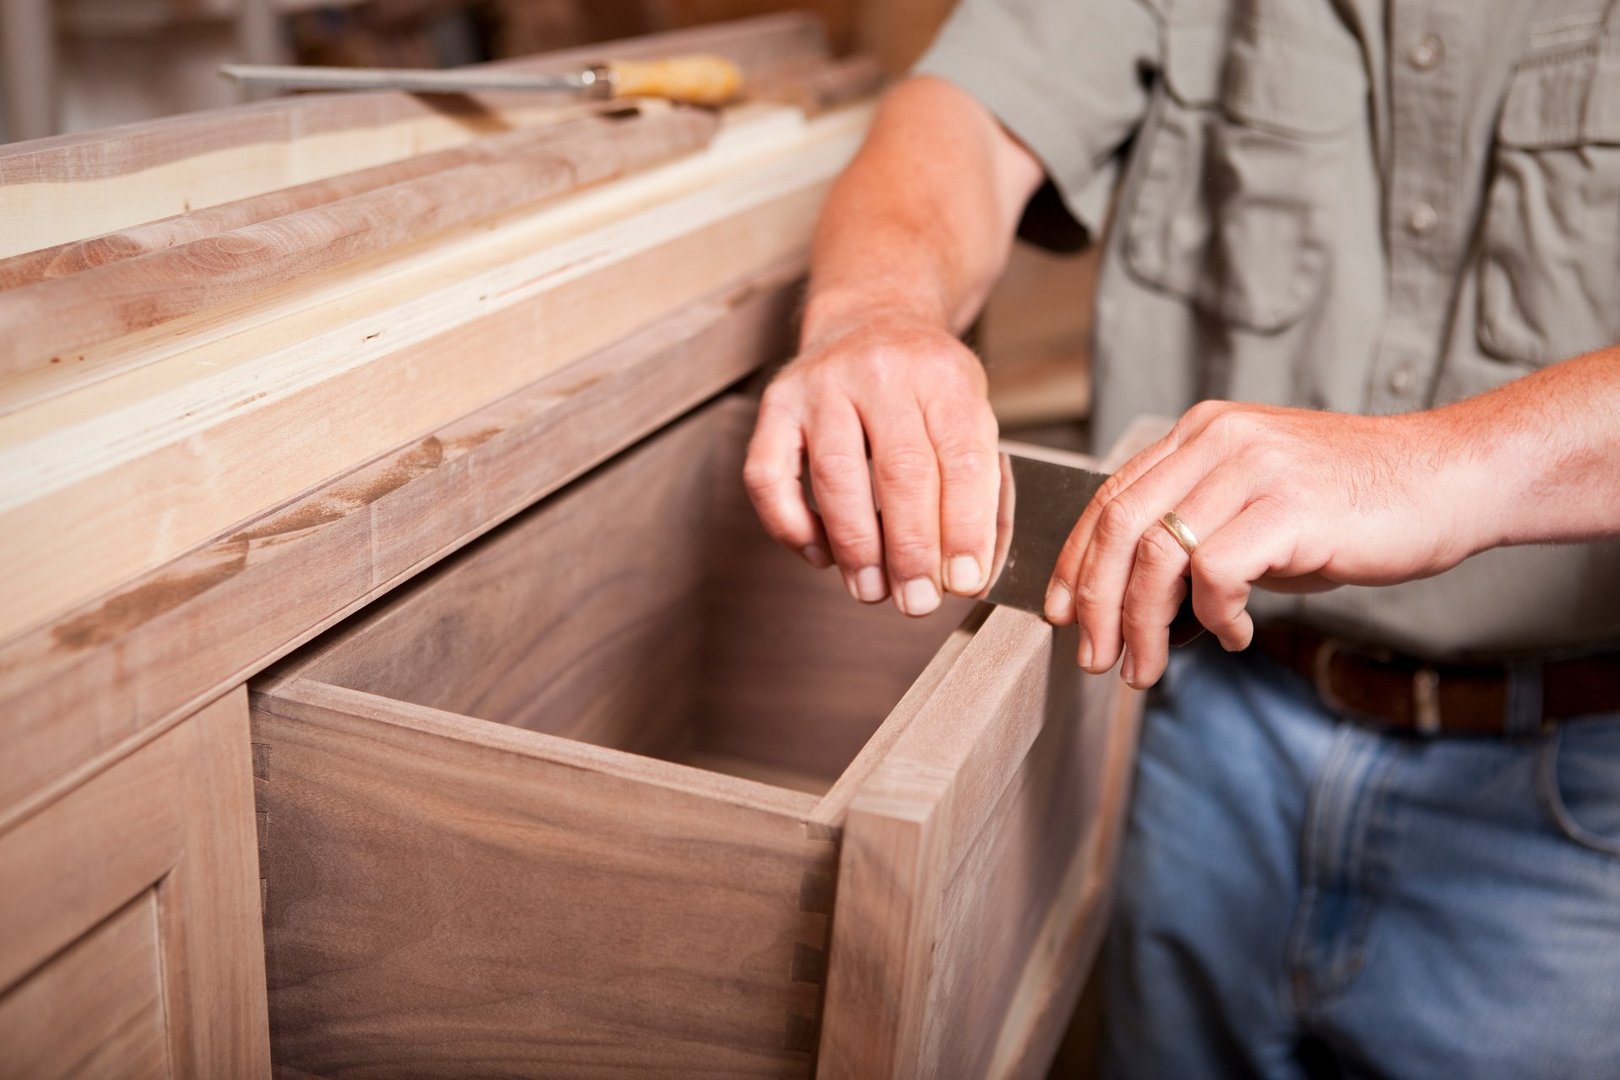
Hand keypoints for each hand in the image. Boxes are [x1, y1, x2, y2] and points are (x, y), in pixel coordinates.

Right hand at [744, 313, 1000, 615]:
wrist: (872, 318)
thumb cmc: (926, 385)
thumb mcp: (971, 411)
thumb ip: (978, 484)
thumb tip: (970, 571)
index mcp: (944, 375)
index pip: (961, 461)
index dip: (965, 530)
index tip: (965, 582)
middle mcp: (882, 372)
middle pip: (901, 472)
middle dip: (911, 551)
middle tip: (917, 603)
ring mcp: (822, 384)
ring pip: (836, 476)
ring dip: (855, 547)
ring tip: (871, 590)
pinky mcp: (777, 403)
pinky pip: (769, 474)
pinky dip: (790, 524)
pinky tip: (818, 554)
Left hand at [1043, 400, 1488, 685]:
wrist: (1448, 479)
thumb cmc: (1353, 502)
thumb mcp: (1256, 501)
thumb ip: (1196, 530)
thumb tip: (1134, 602)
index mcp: (1200, 432)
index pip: (1110, 498)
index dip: (1076, 561)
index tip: (1060, 612)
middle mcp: (1217, 439)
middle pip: (1120, 528)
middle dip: (1096, 605)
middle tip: (1096, 659)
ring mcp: (1252, 469)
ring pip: (1157, 556)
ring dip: (1143, 626)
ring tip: (1148, 667)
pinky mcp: (1287, 508)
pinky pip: (1214, 573)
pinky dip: (1213, 616)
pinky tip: (1235, 634)